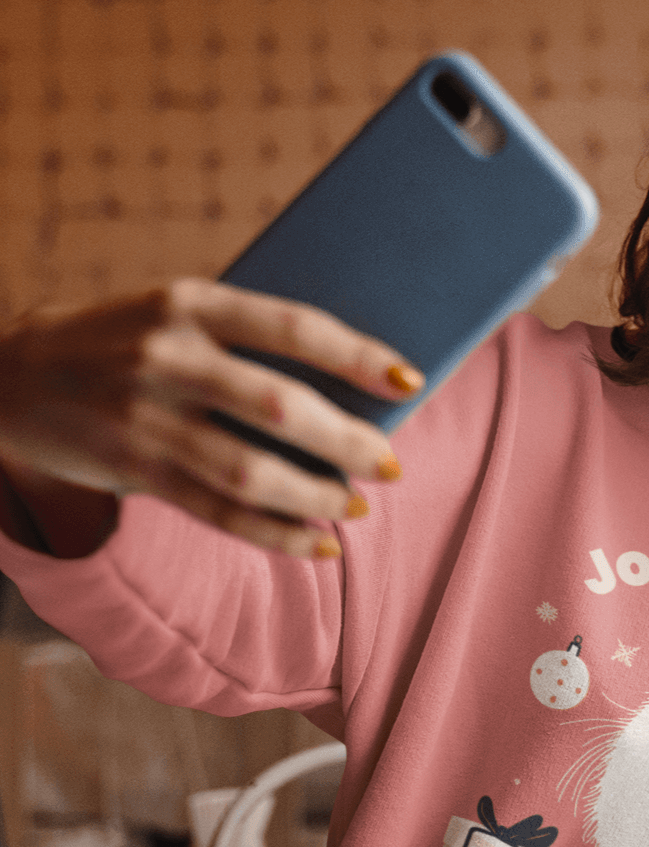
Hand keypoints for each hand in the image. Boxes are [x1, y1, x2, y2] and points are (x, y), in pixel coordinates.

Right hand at [0, 279, 422, 557]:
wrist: (11, 375)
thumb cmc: (130, 339)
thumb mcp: (178, 313)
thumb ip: (249, 341)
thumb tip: (355, 388)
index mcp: (190, 302)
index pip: (292, 326)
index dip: (357, 356)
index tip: (410, 381)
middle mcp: (166, 355)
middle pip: (278, 406)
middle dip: (346, 440)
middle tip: (391, 463)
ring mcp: (144, 417)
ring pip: (248, 469)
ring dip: (314, 495)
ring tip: (358, 506)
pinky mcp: (133, 469)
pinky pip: (216, 512)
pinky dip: (274, 533)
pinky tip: (316, 545)